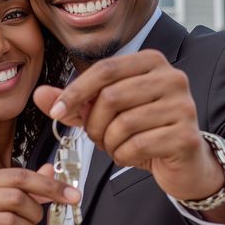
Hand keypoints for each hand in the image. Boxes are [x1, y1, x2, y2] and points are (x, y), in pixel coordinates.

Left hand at [33, 50, 223, 202]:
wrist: (184, 162)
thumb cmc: (144, 131)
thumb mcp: (106, 113)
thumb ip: (75, 102)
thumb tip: (39, 94)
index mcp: (152, 62)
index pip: (105, 69)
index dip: (75, 91)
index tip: (55, 111)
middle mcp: (172, 78)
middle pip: (111, 96)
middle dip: (93, 123)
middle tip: (95, 137)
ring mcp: (183, 106)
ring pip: (123, 123)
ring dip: (108, 142)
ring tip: (114, 146)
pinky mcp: (186, 136)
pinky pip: (137, 145)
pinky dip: (123, 156)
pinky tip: (129, 156)